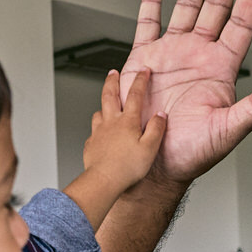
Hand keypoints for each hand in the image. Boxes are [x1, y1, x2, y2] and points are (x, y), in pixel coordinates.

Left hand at [83, 68, 167, 191]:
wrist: (104, 181)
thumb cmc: (127, 168)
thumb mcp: (150, 148)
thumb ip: (156, 129)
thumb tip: (160, 115)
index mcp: (127, 122)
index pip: (135, 94)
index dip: (140, 80)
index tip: (144, 70)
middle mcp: (110, 123)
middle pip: (109, 95)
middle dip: (112, 81)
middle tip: (113, 73)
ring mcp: (98, 132)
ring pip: (98, 113)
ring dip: (103, 106)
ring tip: (106, 107)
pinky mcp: (91, 145)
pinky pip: (93, 132)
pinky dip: (98, 129)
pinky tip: (101, 136)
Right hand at [121, 0, 251, 185]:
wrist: (152, 165)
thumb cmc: (192, 154)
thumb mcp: (229, 130)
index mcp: (222, 68)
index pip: (241, 22)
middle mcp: (200, 55)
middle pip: (216, 3)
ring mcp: (173, 54)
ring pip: (186, 5)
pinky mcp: (145, 60)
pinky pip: (148, 23)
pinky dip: (151, 1)